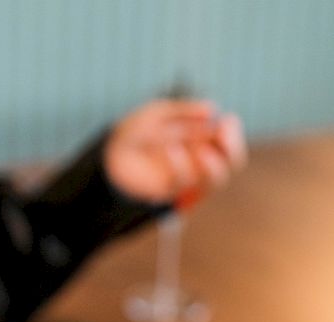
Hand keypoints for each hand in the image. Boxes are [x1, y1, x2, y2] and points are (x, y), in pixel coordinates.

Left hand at [103, 99, 246, 203]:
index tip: (227, 121)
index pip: (228, 139)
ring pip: (217, 180)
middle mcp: (198, 160)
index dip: (233, 131)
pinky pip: (185, 183)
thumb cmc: (133, 134)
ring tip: (203, 152)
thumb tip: (213, 108)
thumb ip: (183, 110)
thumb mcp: (157, 114)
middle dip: (233, 149)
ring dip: (215, 166)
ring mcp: (187, 178)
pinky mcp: (170, 193)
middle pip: (232, 161)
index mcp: (200, 139)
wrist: (108, 156)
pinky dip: (181, 165)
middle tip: (222, 136)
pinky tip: (172, 149)